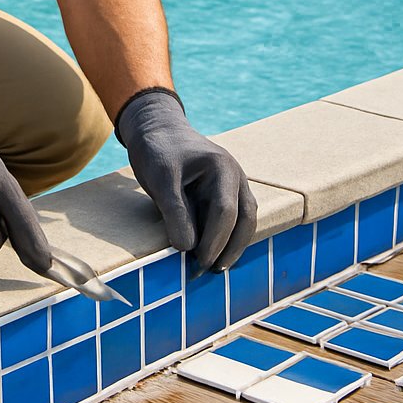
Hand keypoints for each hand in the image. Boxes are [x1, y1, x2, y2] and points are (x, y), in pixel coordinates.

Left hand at [117, 89, 256, 271]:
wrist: (157, 130)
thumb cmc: (158, 151)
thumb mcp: (160, 179)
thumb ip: (174, 212)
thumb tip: (187, 249)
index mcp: (222, 168)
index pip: (225, 212)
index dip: (215, 240)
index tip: (199, 262)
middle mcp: (235, 176)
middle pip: (245, 219)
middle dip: (230, 248)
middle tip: (209, 272)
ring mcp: (234, 185)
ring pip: (244, 221)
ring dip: (232, 246)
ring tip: (212, 269)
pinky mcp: (226, 193)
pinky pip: (234, 219)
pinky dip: (226, 237)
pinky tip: (211, 254)